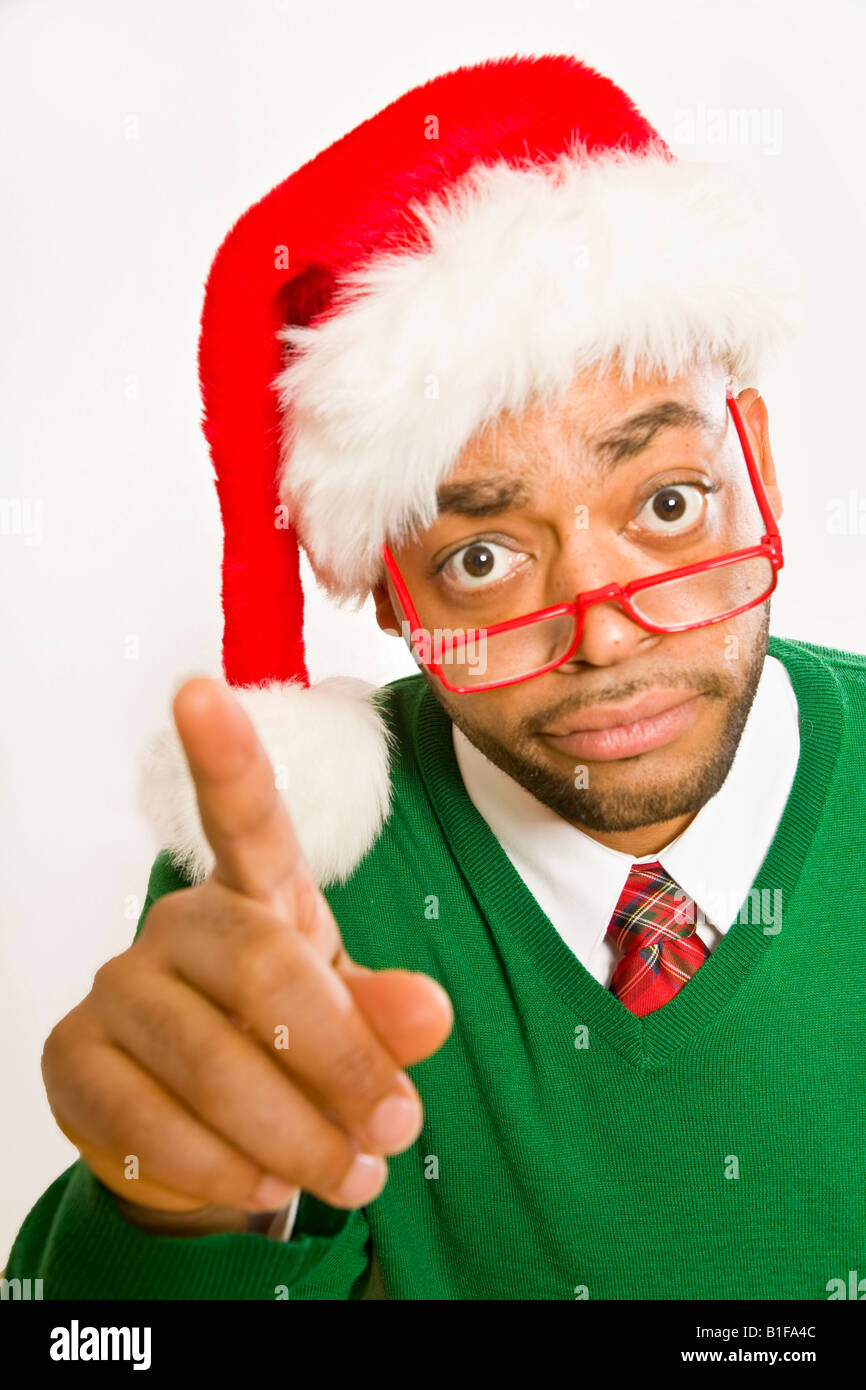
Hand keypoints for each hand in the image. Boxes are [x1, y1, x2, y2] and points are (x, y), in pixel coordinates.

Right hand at [41, 678, 453, 1218]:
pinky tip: (259, 1189)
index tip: (197, 689)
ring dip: (290, 1137)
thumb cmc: (292, 1042)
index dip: (224, 756)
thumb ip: (387, 1011)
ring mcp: (116, 989)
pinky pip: (148, 1124)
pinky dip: (220, 1173)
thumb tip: (430, 1012)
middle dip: (338, 1060)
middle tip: (394, 1129)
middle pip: (258, 968)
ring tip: (349, 1176)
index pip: (244, 818)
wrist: (210, 1127)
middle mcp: (177, 923)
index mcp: (257, 895)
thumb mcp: (355, 1021)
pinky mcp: (73, 1060)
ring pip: (205, 1060)